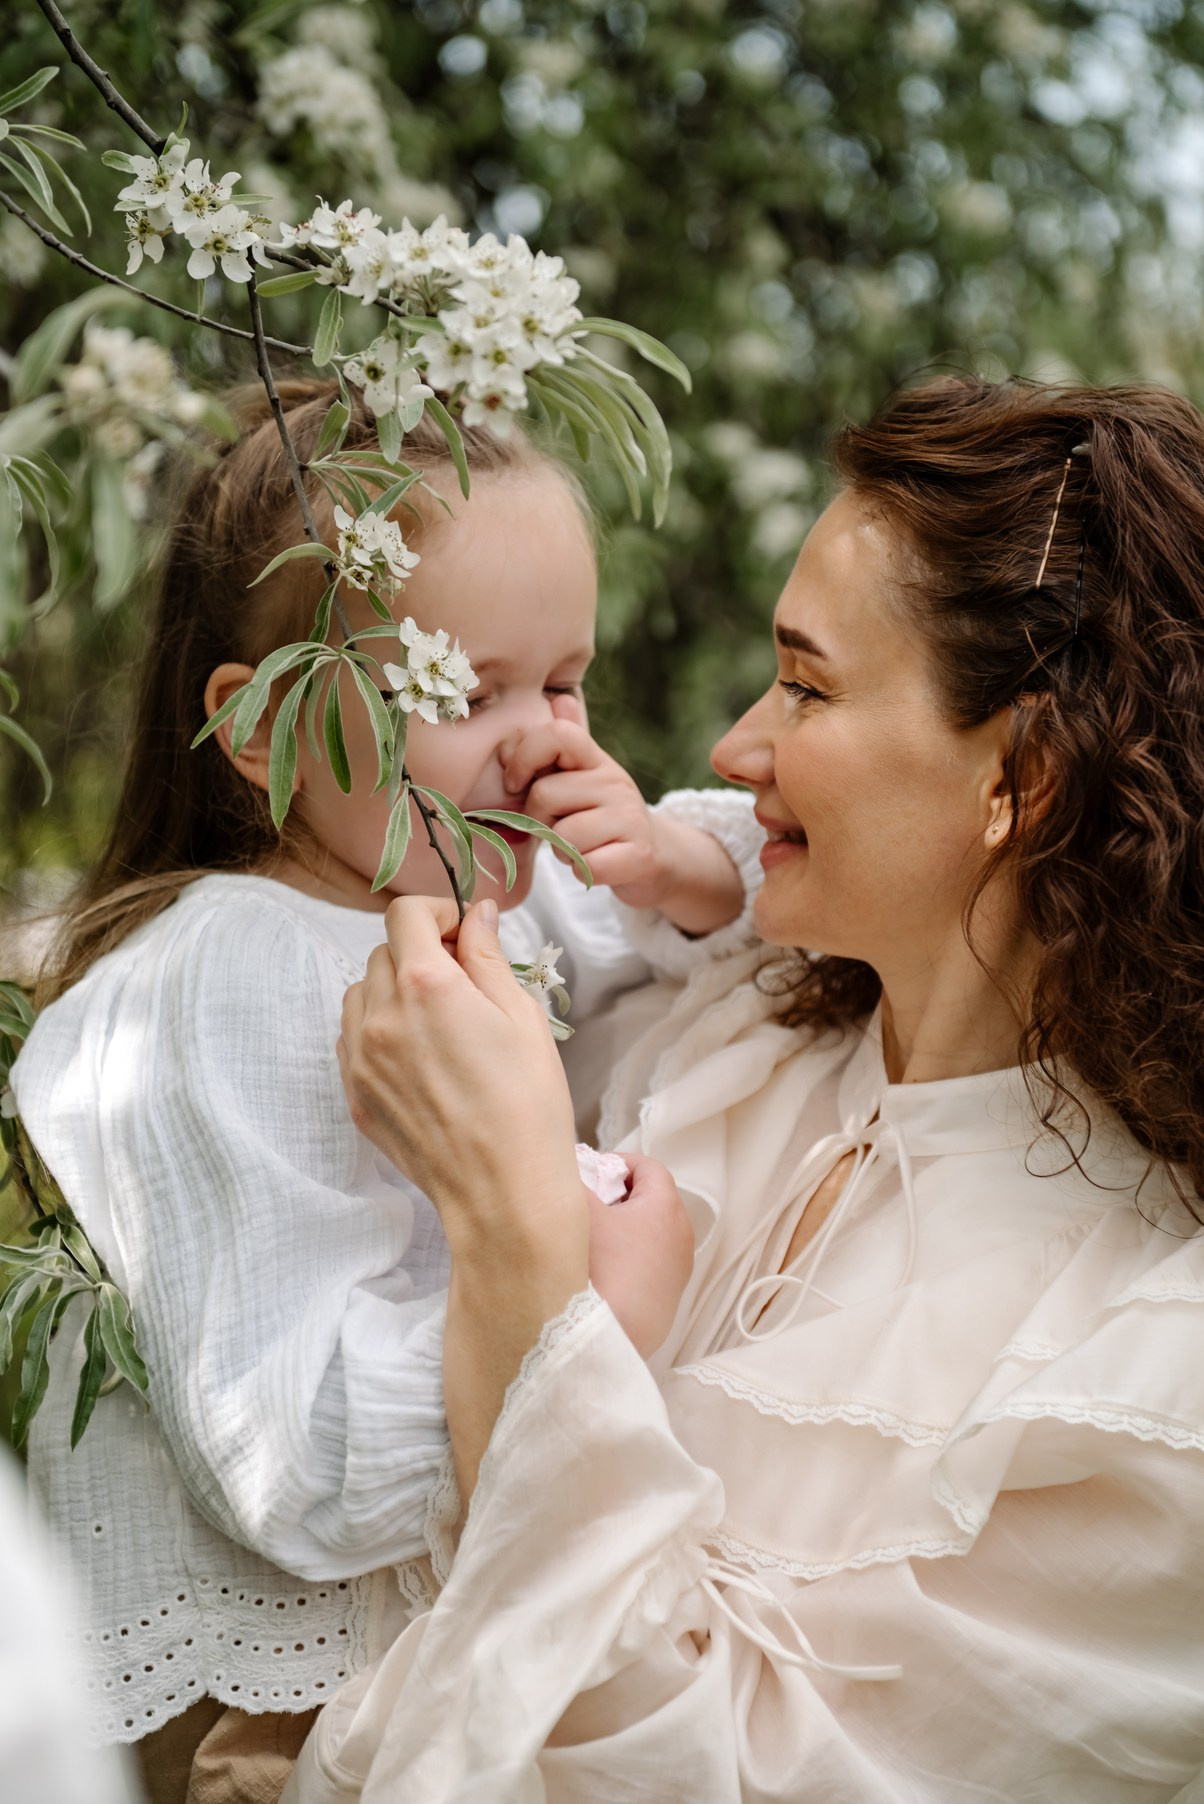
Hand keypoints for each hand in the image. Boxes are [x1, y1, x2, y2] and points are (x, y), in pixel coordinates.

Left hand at [338, 895, 587, 1270]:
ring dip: (391, 990)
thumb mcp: (522, 1017)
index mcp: (427, 986)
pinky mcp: (355, 1096)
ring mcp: (361, 1059)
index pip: (404, 915)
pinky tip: (419, 1056)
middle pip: (383, 953)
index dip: (435, 910)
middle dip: (419, 952)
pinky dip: (377, 1031)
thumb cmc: (528, 1105)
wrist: (503, 1194)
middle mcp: (381, 1016)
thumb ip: (488, 956)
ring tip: (437, 1020)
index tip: (460, 928)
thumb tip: (475, 913)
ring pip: (360, 995)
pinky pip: (352, 1041)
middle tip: (462, 979)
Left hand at [503, 695, 743, 934]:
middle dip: (539, 820)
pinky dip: (582, 872)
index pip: (559, 734)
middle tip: (560, 827)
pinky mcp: (639, 855)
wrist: (654, 858)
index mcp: (596, 760)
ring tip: (580, 847)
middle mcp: (616, 781)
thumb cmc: (601, 820)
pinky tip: (595, 865)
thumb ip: (563, 747)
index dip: (524, 757)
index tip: (514, 784)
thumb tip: (557, 699)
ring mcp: (630, 817)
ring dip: (562, 851)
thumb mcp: (582, 780)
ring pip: (564, 836)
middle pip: (546, 794)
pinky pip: (586, 866)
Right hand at [587, 1155, 694, 1357]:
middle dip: (619, 1195)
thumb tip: (565, 1169)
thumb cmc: (604, 1271)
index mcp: (666, 1207)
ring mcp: (679, 1267)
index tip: (593, 1171)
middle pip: (652, 1198)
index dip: (618, 1162)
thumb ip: (574, 1184)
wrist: (615, 1337)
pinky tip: (603, 1269)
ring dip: (624, 1227)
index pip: (648, 1167)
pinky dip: (630, 1255)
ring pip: (652, 1231)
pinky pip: (652, 1261)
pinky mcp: (671, 1295)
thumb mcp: (583, 1216)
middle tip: (589, 1202)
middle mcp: (682, 1234)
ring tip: (593, 1237)